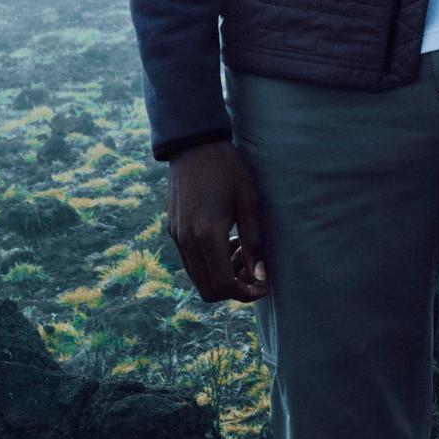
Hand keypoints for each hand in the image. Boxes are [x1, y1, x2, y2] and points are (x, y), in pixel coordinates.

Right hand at [165, 140, 267, 302]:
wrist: (194, 145)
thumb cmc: (227, 168)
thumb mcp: (249, 202)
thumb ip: (254, 241)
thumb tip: (260, 276)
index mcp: (207, 234)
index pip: (223, 284)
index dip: (246, 293)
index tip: (263, 286)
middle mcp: (187, 240)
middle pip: (208, 290)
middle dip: (234, 290)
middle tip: (253, 270)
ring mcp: (177, 237)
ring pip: (198, 278)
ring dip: (221, 276)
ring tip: (242, 250)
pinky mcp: (174, 231)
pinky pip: (191, 262)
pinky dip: (210, 264)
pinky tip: (227, 240)